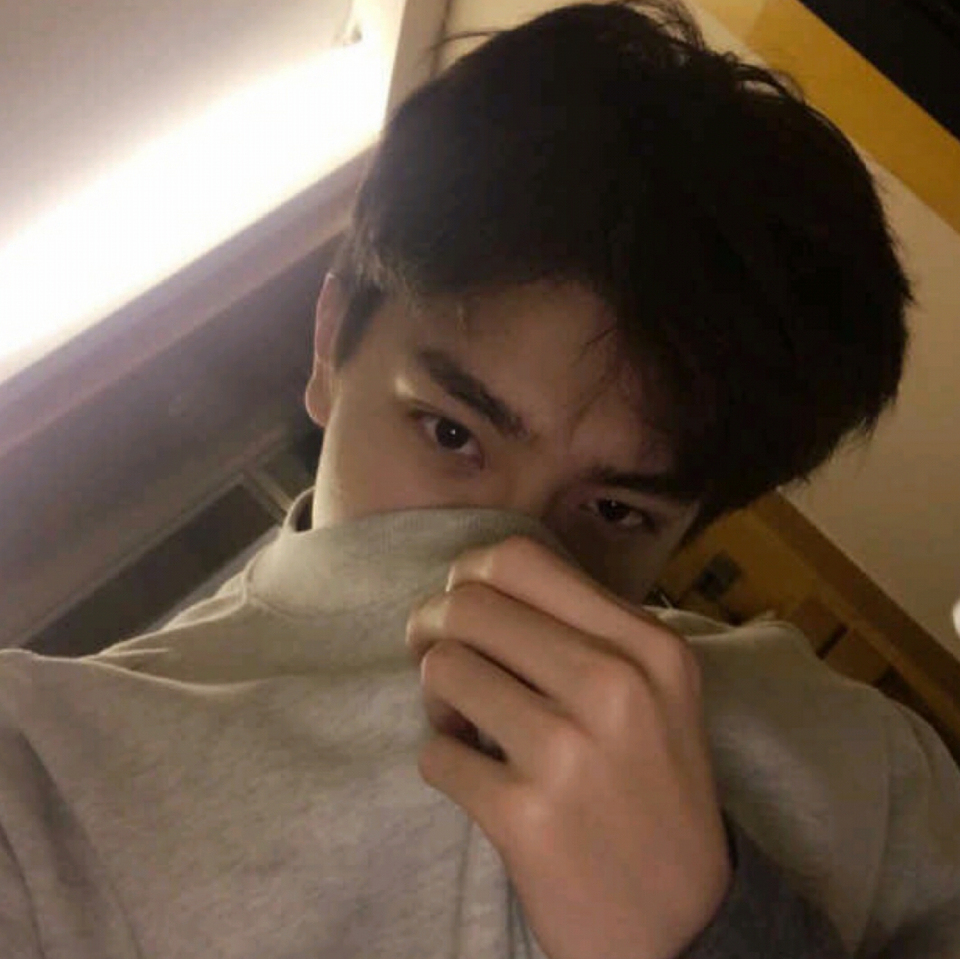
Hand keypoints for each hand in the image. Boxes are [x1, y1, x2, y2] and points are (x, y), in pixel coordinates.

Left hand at [405, 535, 730, 958]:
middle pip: (470, 604)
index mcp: (647, 645)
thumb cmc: (653, 788)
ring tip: (465, 724)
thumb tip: (473, 585)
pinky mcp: (525, 816)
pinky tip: (477, 779)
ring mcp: (569, 752)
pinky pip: (434, 754)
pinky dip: (443, 763)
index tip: (464, 609)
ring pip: (443, 669)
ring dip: (438, 699)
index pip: (520, 558)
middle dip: (434, 629)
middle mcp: (616, 685)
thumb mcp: (654, 690)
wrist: (684, 921)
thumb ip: (583, 628)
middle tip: (442, 662)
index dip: (469, 576)